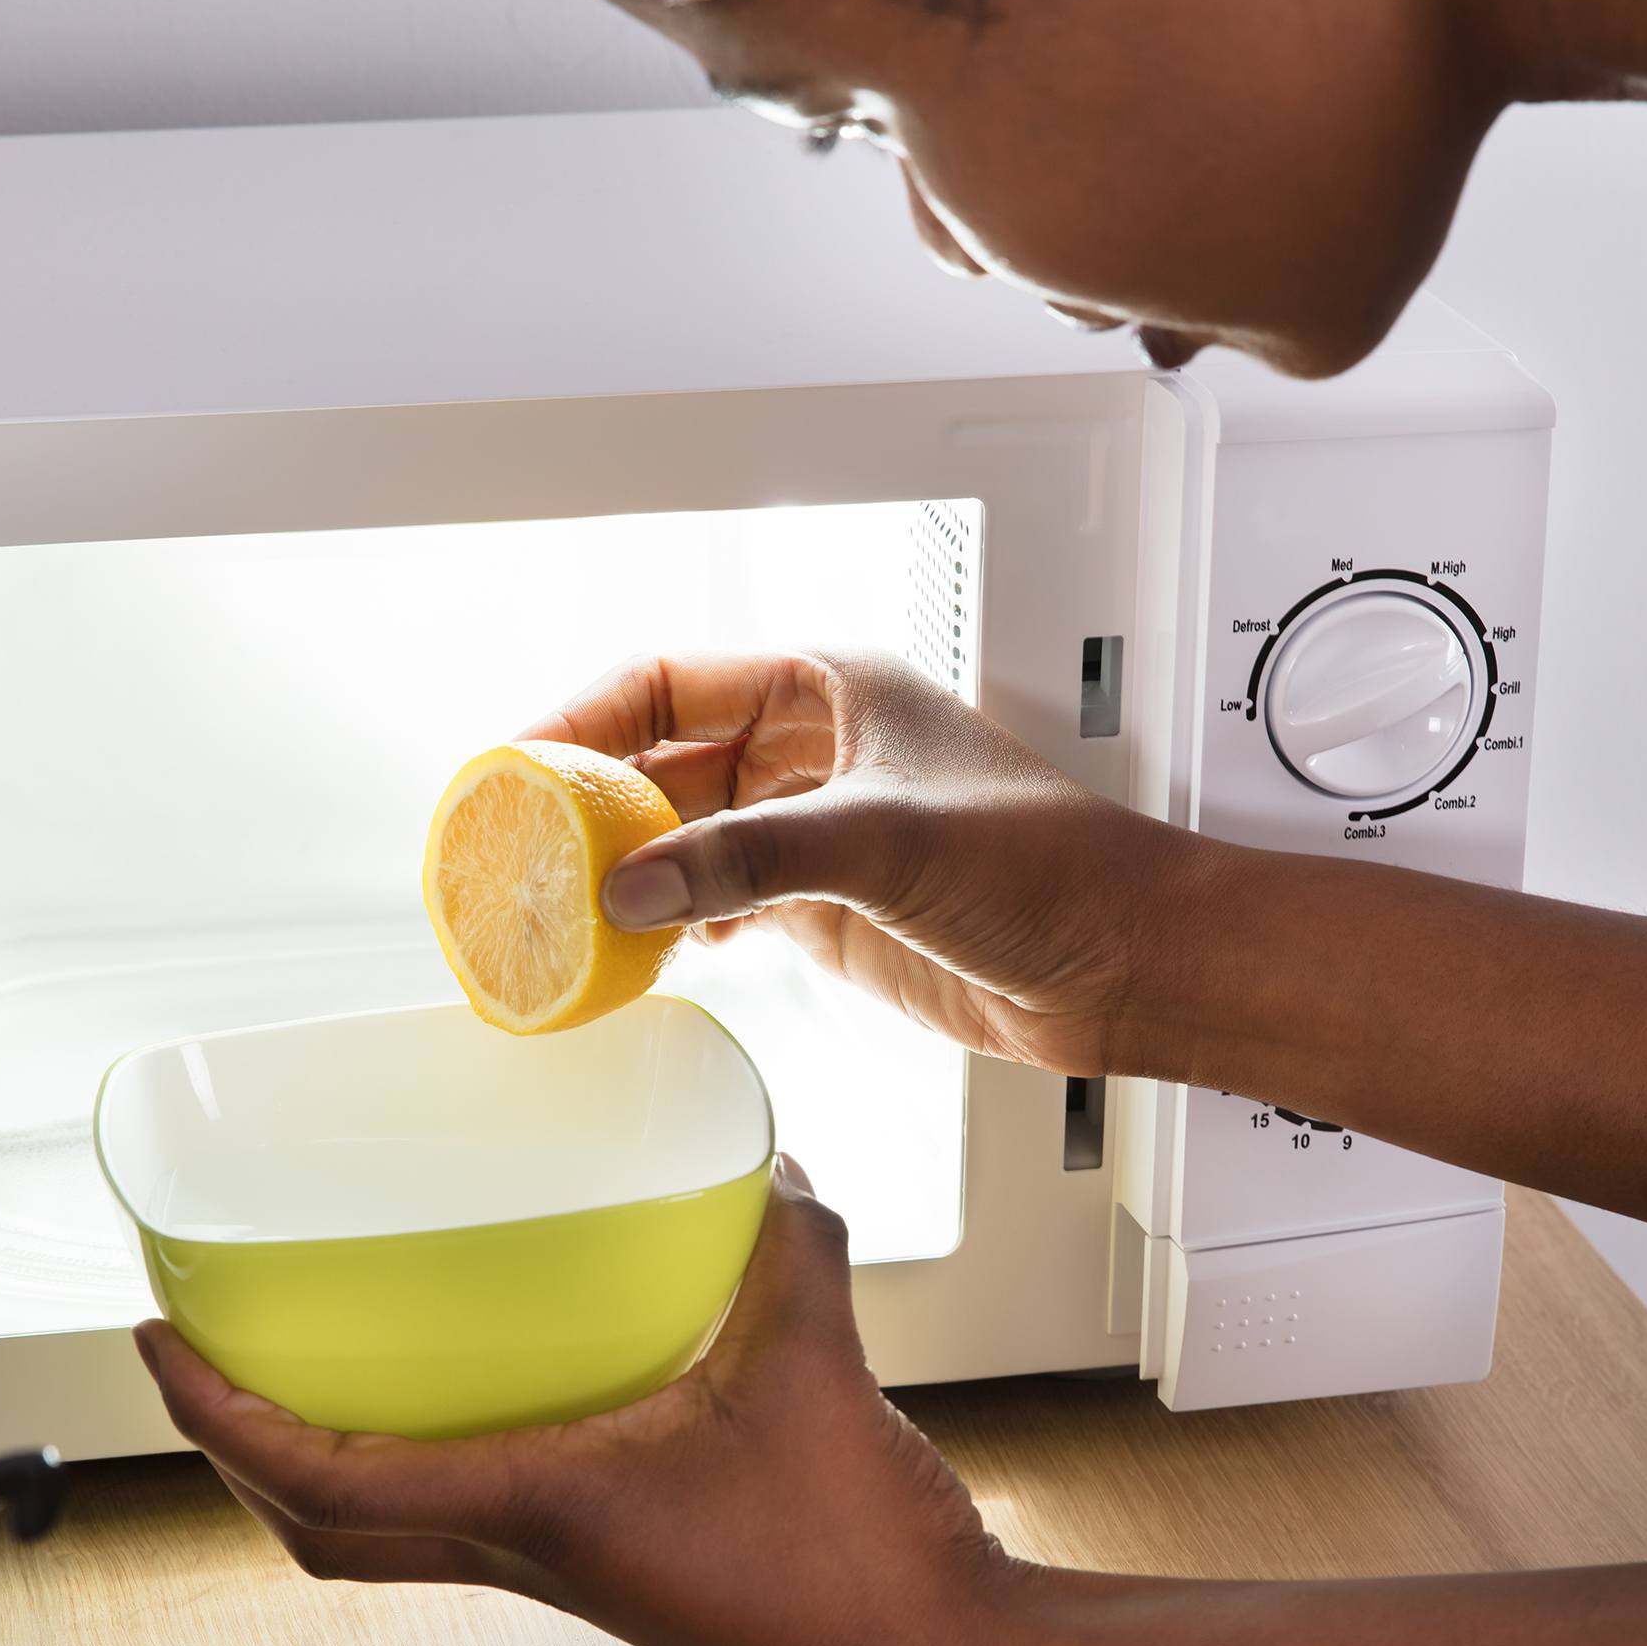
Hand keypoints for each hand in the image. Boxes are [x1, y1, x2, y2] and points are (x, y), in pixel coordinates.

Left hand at [132, 1160, 1016, 1645]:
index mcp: (535, 1510)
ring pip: (377, 1537)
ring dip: (308, 1465)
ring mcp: (556, 1572)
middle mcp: (522, 1554)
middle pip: (314, 1529)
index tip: (157, 1340)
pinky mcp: (599, 1568)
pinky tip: (460, 1394)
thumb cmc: (855, 1546)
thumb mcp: (811, 1348)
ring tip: (294, 1369)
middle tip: (198, 1352)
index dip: (217, 1413)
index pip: (318, 1479)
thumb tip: (765, 1162)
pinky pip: (457, 1523)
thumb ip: (783, 1235)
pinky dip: (408, 1466)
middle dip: (231, 1445)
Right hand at [520, 650, 1194, 1079]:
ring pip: (685, 835)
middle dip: (593, 804)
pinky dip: (672, 922)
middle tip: (521, 853)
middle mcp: (813, 752)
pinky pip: (717, 899)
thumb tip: (635, 888)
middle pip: (664, 761)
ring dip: (627, 869)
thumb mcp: (884, 843)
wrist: (1125, 963)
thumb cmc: (1053, 867)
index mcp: (828, 688)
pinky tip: (641, 948)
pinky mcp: (824, 904)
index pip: (670, 681)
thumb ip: (751, 860)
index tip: (521, 764)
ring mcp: (814, 830)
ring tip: (561, 908)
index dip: (586, 717)